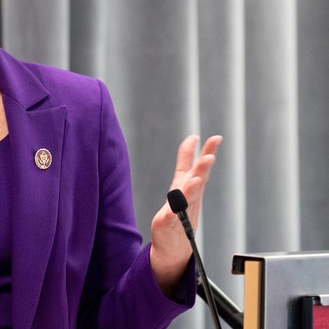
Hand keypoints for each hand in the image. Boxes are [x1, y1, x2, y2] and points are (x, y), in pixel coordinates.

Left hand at [149, 134, 222, 296]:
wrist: (173, 247)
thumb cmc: (177, 214)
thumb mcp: (181, 184)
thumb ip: (186, 163)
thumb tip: (191, 140)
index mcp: (188, 186)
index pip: (195, 165)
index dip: (203, 151)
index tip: (215, 137)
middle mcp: (188, 196)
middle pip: (198, 178)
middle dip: (204, 165)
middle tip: (211, 153)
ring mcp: (181, 210)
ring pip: (189, 195)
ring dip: (194, 185)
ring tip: (198, 176)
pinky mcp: (170, 222)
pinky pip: (174, 214)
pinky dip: (176, 209)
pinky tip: (176, 204)